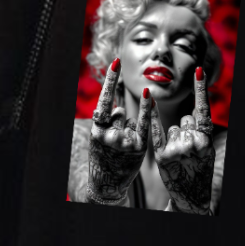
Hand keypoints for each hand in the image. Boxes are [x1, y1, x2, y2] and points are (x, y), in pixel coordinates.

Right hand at [87, 57, 152, 204]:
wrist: (108, 183)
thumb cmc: (102, 157)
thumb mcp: (98, 137)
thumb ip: (107, 120)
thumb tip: (117, 105)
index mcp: (97, 131)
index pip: (104, 101)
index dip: (110, 80)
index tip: (116, 62)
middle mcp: (111, 135)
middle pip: (118, 113)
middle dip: (116, 122)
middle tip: (113, 142)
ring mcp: (126, 141)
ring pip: (129, 119)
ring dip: (126, 128)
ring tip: (121, 147)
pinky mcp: (139, 147)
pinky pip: (143, 123)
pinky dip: (144, 110)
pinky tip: (147, 94)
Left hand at [151, 66, 214, 214]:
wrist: (191, 196)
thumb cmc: (200, 170)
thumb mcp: (207, 150)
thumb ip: (200, 130)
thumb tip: (190, 111)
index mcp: (206, 139)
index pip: (203, 109)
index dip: (201, 89)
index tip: (197, 70)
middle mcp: (191, 142)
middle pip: (185, 120)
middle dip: (187, 129)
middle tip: (189, 149)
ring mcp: (176, 149)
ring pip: (173, 128)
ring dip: (175, 137)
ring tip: (180, 156)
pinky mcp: (162, 156)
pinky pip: (156, 132)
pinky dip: (154, 119)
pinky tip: (151, 103)